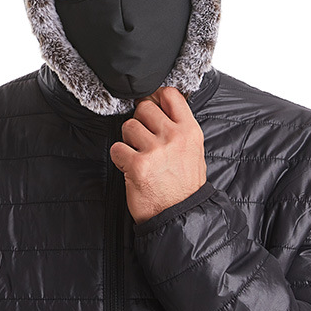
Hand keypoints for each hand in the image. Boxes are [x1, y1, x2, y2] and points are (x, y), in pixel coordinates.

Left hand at [109, 86, 206, 223]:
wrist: (180, 215)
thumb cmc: (184, 184)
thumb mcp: (193, 149)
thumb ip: (178, 126)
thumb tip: (158, 101)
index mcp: (190, 130)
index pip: (170, 95)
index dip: (155, 96)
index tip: (150, 105)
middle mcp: (174, 137)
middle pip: (144, 108)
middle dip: (139, 122)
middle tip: (144, 140)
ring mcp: (156, 150)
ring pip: (128, 126)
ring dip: (128, 141)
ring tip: (139, 156)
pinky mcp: (138, 165)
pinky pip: (117, 148)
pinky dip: (119, 158)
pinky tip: (130, 167)